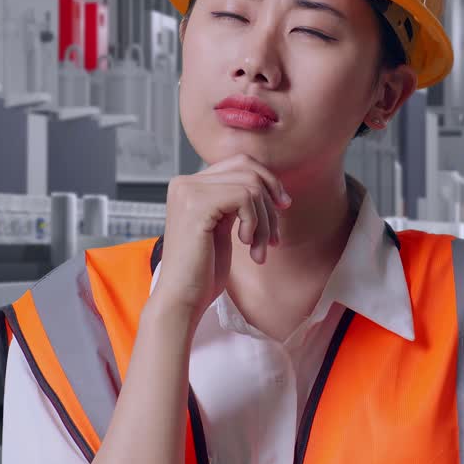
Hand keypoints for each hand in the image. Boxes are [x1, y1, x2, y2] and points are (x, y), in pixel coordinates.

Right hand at [152, 154, 291, 323]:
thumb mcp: (223, 226)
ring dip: (265, 220)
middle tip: (274, 235)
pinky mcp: (197, 204)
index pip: (240, 163)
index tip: (281, 208)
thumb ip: (235, 201)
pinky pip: (245, 197)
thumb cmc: (202, 271)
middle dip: (270, 202)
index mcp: (189, 186)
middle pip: (248, 169)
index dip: (267, 182)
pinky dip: (254, 223)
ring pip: (251, 185)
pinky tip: (245, 244)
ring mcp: (188, 191)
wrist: (182, 299)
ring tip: (259, 248)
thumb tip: (270, 185)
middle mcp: (184, 183)